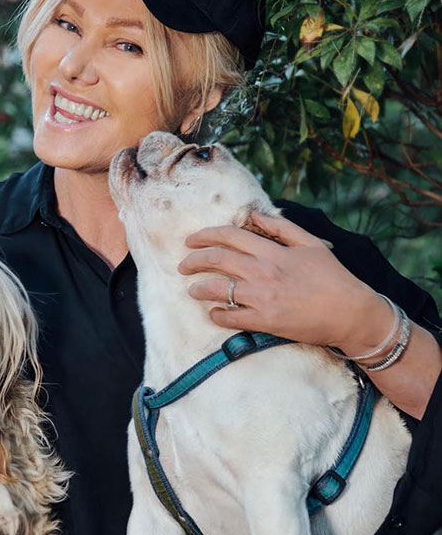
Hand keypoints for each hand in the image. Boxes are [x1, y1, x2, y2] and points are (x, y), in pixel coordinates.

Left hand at [177, 211, 389, 351]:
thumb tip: (255, 214)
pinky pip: (230, 317)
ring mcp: (262, 297)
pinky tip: (213, 313)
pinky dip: (217, 315)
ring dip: (198, 289)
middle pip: (216, 260)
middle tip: (183, 265)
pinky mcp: (264, 321)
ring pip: (217, 289)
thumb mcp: (310, 244)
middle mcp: (263, 271)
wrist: (350, 313)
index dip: (205, 236)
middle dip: (193, 261)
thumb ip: (281, 228)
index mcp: (273, 251)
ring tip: (192, 290)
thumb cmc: (333, 278)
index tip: (191, 241)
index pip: (229, 236)